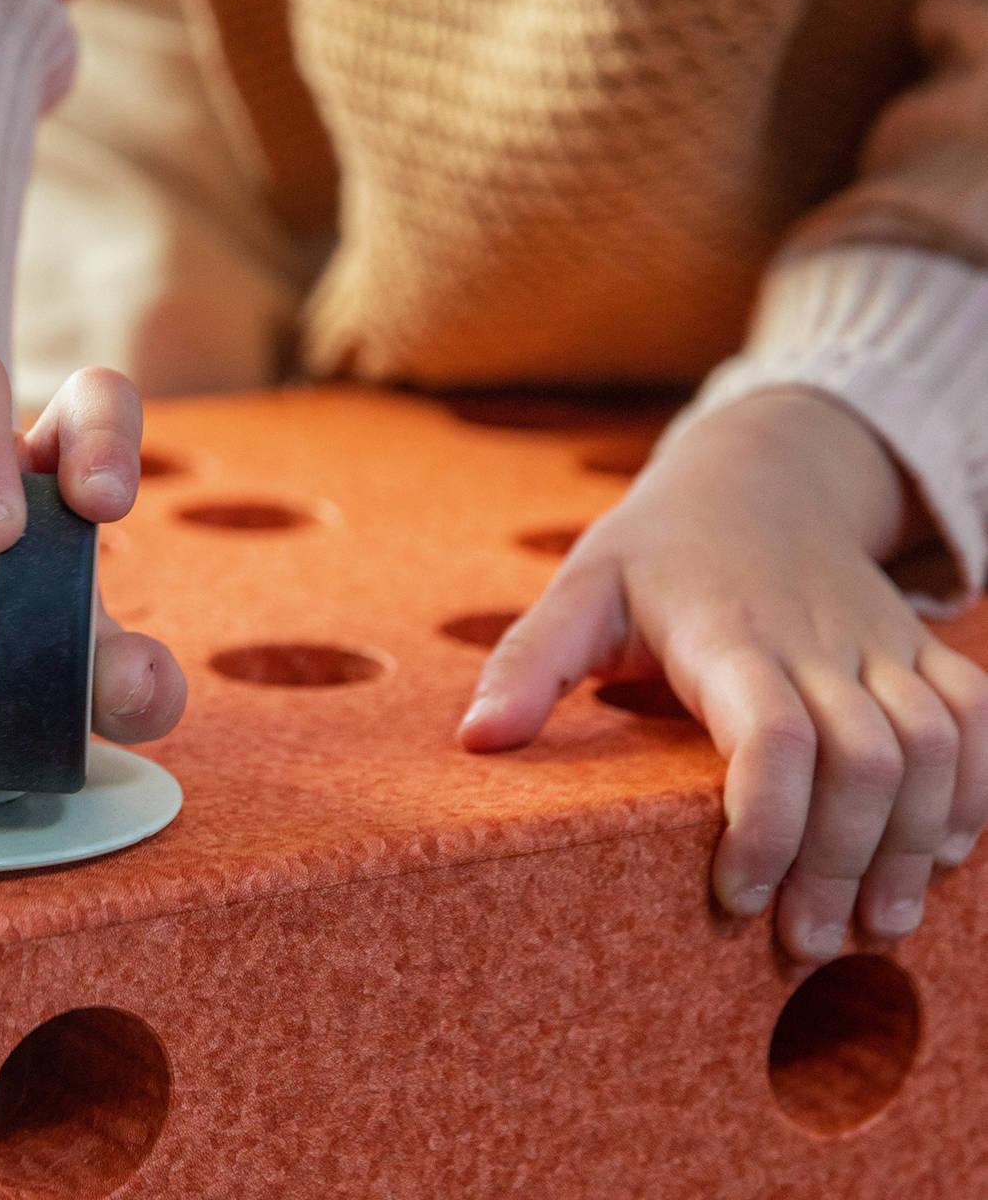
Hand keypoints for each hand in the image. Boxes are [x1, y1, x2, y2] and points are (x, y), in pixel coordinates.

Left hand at [458, 388, 987, 961]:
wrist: (760, 472)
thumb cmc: (657, 548)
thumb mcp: (580, 587)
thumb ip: (530, 661)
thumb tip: (477, 740)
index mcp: (723, 632)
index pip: (771, 733)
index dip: (767, 824)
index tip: (735, 895)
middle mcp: (813, 638)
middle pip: (863, 760)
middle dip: (842, 863)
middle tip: (802, 942)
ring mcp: (876, 642)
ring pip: (932, 746)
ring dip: (914, 845)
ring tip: (874, 926)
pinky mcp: (918, 648)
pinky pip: (976, 718)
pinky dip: (974, 792)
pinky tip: (939, 857)